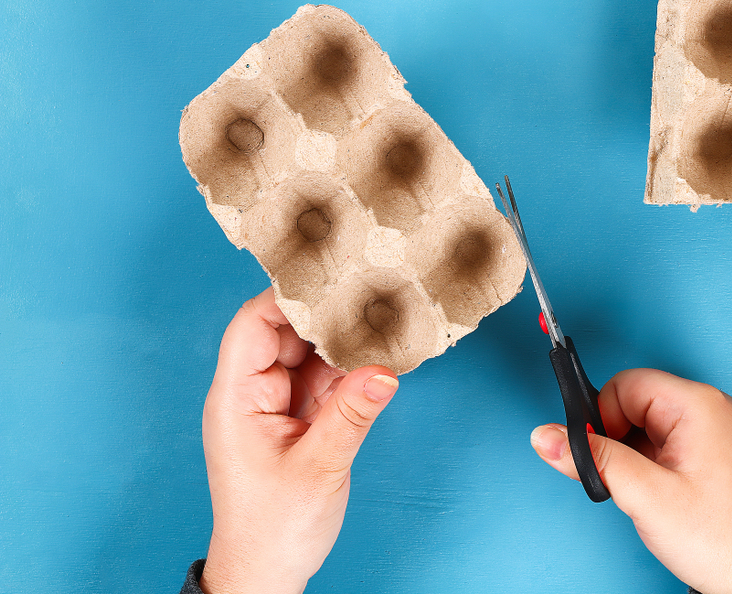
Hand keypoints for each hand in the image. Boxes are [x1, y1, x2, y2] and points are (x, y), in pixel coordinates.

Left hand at [199, 287, 398, 593]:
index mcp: (236, 399)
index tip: (328, 277)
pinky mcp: (299, 417)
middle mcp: (253, 393)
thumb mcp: (318, 468)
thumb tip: (384, 371)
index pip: (253, 326)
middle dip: (325, 315)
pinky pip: (324, 379)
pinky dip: (349, 368)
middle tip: (367, 293)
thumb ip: (352, 415)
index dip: (286, 297)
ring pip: (309, 354)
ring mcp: (276, 404)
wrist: (266, 572)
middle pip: (285, 333)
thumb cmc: (272, 528)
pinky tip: (376, 356)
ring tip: (380, 322)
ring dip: (342, 342)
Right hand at [530, 368, 731, 593]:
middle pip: (634, 402)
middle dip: (617, 439)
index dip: (602, 418)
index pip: (625, 384)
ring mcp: (715, 430)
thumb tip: (546, 435)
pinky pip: (665, 442)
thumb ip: (592, 459)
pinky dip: (650, 466)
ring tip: (648, 494)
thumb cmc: (724, 540)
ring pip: (646, 425)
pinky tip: (660, 496)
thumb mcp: (645, 497)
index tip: (601, 455)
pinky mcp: (714, 452)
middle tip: (627, 481)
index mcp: (698, 405)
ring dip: (633, 456)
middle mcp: (710, 409)